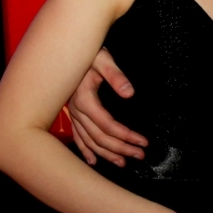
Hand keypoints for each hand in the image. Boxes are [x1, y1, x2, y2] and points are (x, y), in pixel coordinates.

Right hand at [67, 48, 146, 167]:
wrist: (69, 49)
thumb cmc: (88, 53)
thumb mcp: (103, 59)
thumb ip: (116, 75)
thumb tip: (129, 93)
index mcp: (84, 100)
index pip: (108, 125)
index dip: (126, 136)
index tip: (143, 141)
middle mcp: (76, 111)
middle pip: (100, 137)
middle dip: (121, 148)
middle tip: (139, 155)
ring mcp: (73, 114)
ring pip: (89, 140)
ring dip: (106, 153)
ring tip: (123, 163)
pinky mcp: (72, 113)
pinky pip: (77, 136)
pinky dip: (85, 150)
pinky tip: (93, 161)